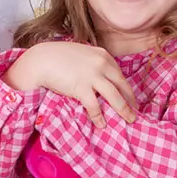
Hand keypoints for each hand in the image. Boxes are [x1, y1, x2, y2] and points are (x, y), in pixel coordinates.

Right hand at [3, 42, 136, 127]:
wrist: (41, 59)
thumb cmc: (58, 56)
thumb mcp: (82, 53)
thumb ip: (93, 61)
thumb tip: (100, 74)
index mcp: (103, 55)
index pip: (120, 74)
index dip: (127, 87)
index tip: (131, 97)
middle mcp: (102, 64)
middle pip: (122, 85)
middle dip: (131, 100)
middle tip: (135, 111)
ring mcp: (93, 76)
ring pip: (115, 96)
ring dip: (124, 110)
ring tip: (129, 120)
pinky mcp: (81, 88)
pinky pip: (94, 105)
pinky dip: (99, 117)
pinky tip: (102, 125)